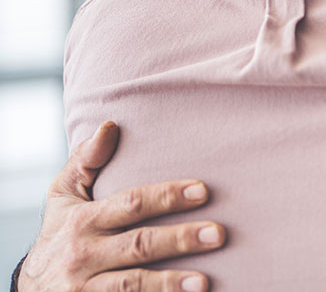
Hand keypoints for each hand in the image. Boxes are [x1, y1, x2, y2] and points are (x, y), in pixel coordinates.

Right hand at [19, 121, 224, 291]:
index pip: (132, 204)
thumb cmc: (59, 234)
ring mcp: (86, 289)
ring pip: (132, 285)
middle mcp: (84, 255)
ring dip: (169, 283)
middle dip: (180, 239)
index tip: (204, 190)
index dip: (167, 196)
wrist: (31, 290)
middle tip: (219, 233)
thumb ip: (86, 161)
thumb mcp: (63, 197)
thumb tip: (111, 125)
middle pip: (139, 245)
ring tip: (204, 281)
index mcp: (83, 220)